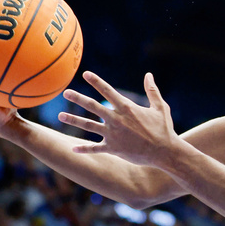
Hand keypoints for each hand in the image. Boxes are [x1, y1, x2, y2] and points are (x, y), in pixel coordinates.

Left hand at [58, 71, 178, 165]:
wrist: (164, 151)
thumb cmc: (164, 129)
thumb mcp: (160, 107)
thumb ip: (152, 91)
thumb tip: (148, 75)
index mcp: (127, 108)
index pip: (108, 91)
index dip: (96, 82)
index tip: (85, 74)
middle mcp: (116, 120)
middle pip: (93, 106)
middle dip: (78, 98)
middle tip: (65, 92)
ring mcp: (113, 135)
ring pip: (88, 126)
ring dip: (73, 120)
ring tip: (60, 116)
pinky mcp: (113, 148)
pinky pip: (94, 148)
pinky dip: (84, 148)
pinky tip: (73, 148)